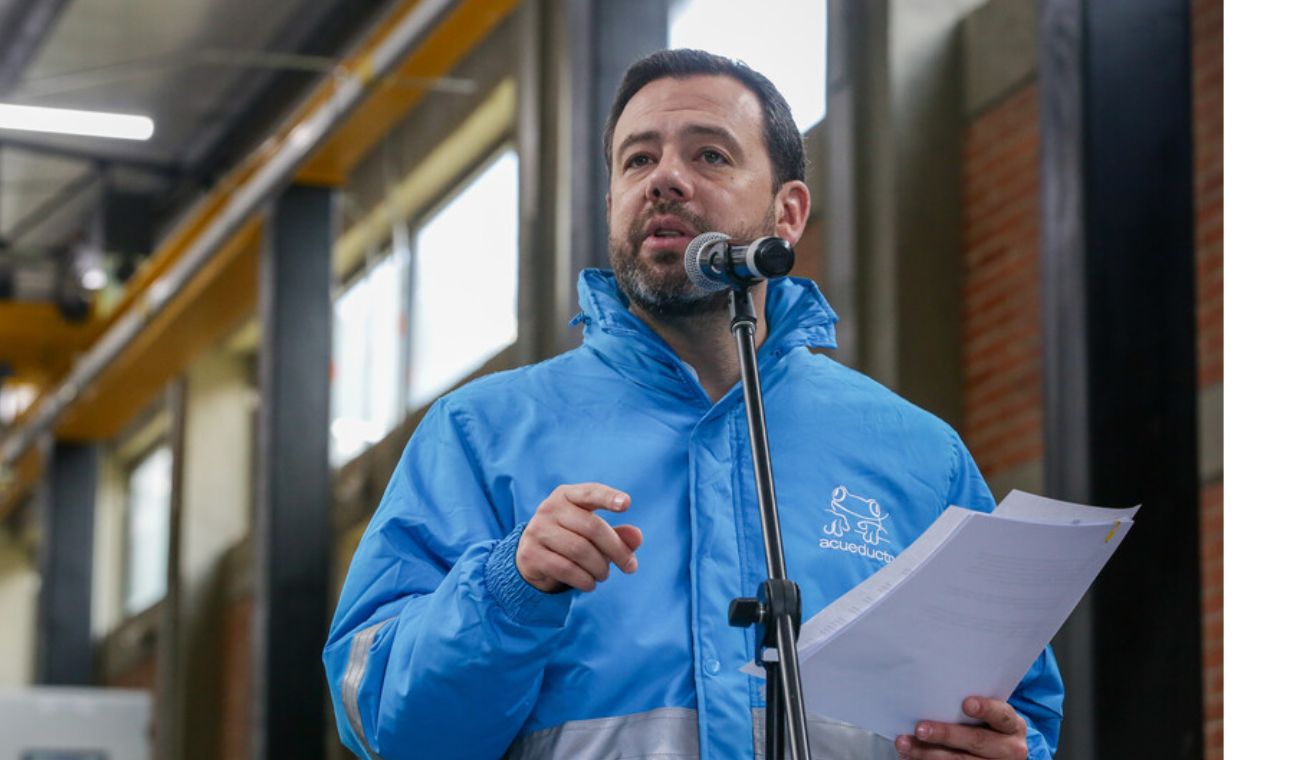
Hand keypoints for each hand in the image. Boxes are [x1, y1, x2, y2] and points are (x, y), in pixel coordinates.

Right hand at [516, 483, 642, 592]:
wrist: (532, 557)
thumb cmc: (571, 539)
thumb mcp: (594, 534)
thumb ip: (617, 535)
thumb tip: (637, 537)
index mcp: (567, 495)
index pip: (590, 493)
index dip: (608, 497)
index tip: (626, 504)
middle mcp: (549, 508)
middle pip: (592, 527)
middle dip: (617, 550)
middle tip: (630, 567)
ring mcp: (537, 530)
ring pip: (580, 550)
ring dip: (600, 568)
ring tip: (604, 575)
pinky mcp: (530, 554)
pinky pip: (565, 569)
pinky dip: (584, 580)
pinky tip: (590, 584)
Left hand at [895, 697, 1027, 758]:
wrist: (999, 754)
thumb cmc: (986, 725)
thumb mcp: (989, 715)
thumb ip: (971, 705)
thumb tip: (934, 689)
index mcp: (1012, 726)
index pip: (1001, 715)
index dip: (985, 709)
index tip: (966, 703)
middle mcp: (1010, 749)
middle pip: (976, 741)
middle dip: (945, 735)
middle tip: (920, 728)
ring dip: (927, 753)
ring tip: (904, 744)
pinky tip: (910, 756)